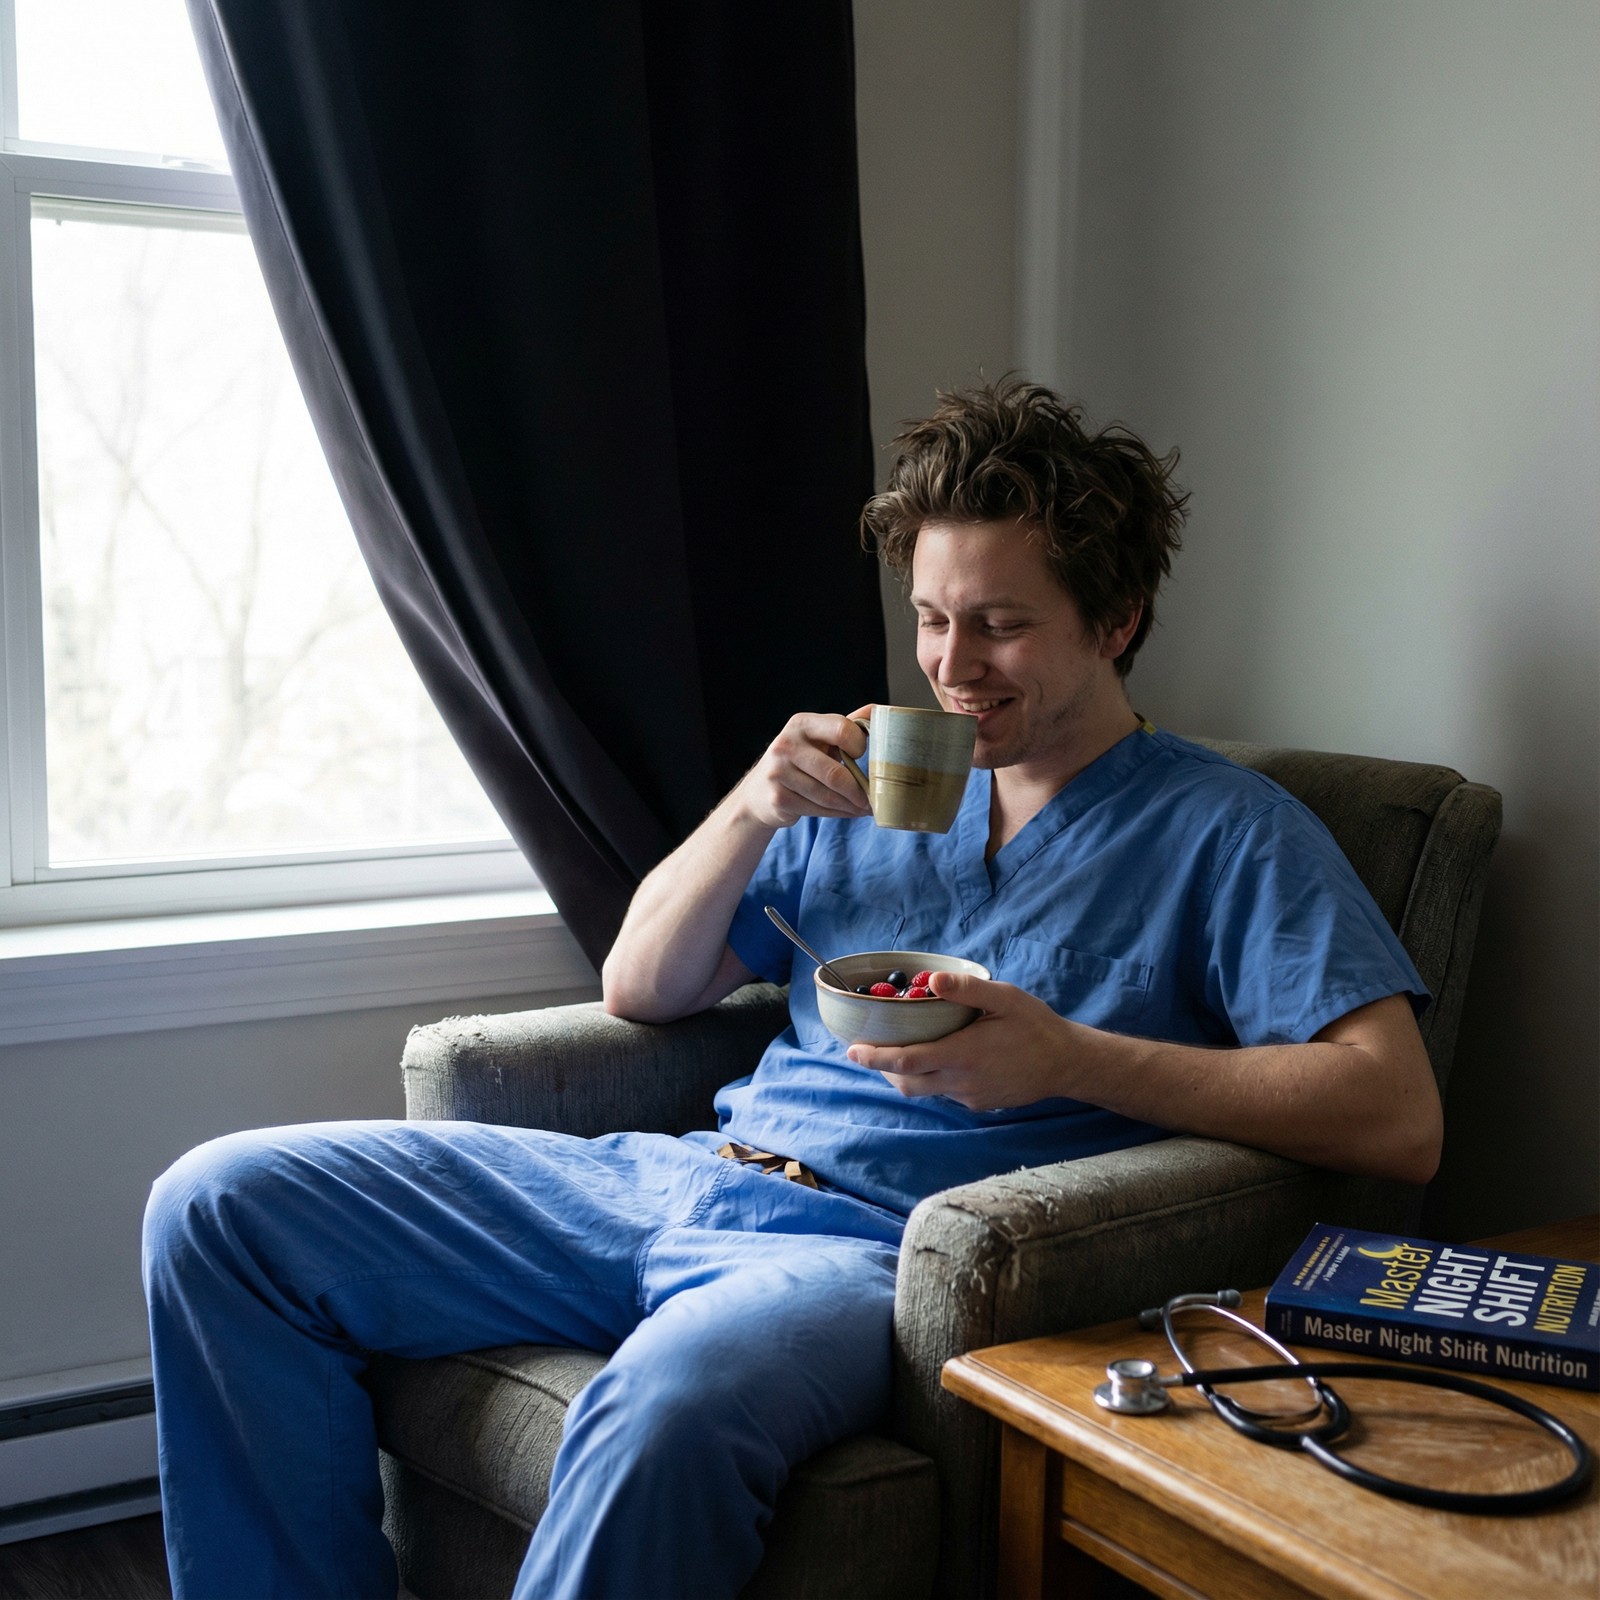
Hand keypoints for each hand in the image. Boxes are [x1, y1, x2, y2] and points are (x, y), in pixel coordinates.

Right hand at [736, 707, 874, 828]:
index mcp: (802, 723)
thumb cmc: (800, 760)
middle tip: (873, 798)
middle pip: (835, 773)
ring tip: (864, 808)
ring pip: (827, 795)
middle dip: (859, 790)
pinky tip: (847, 813)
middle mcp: (786, 744)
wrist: (759, 791)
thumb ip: (847, 725)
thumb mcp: (818, 737)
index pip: (842, 730)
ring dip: (851, 806)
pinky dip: (837, 814)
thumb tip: (879, 710)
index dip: (860, 746)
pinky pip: (817, 809)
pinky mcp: (778, 798)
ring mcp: (778, 772)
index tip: (864, 757)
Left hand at [846, 971, 1085, 1109]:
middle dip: (882, 1068)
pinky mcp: (978, 1103)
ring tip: (894, 1052)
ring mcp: (969, 1096)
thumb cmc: (1036, 1026)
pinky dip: (929, 1078)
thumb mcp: (1006, 998)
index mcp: (963, 1055)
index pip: (907, 1062)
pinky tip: (935, 1058)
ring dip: (904, 1074)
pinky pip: (944, 1092)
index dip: (875, 1058)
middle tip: (866, 1050)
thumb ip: (968, 990)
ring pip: (924, 1090)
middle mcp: (961, 1081)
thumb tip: (933, 981)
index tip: (852, 1050)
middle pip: (907, 1082)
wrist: (1068, 1064)